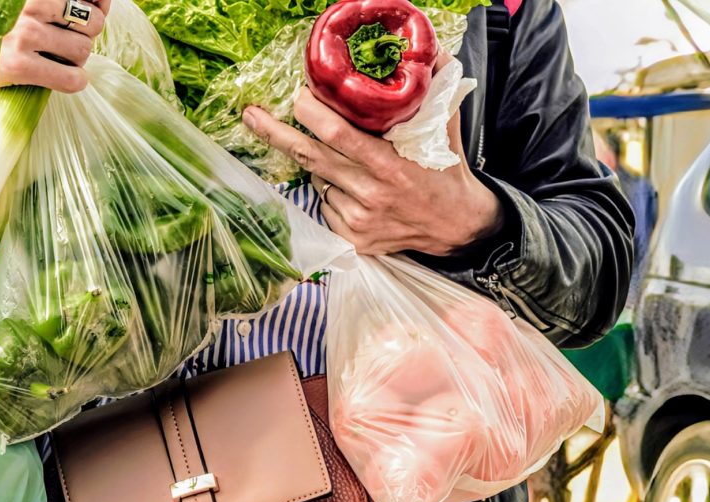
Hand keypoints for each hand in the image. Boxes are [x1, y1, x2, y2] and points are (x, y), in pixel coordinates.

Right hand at [0, 0, 109, 96]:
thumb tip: (69, 1)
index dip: (98, 2)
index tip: (96, 7)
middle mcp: (31, 3)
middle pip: (90, 20)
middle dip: (88, 32)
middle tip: (72, 39)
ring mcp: (26, 34)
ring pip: (83, 49)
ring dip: (79, 57)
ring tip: (63, 59)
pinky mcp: (19, 66)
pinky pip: (70, 78)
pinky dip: (75, 81)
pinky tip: (65, 79)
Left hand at [243, 85, 503, 256]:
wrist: (458, 227)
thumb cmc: (447, 172)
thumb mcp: (445, 129)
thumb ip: (434, 93)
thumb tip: (431, 54)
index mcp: (390, 166)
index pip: (338, 136)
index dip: (311, 115)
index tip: (297, 98)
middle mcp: (371, 195)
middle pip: (311, 158)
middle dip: (277, 134)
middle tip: (252, 115)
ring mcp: (359, 221)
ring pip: (317, 181)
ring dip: (318, 165)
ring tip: (346, 161)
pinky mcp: (353, 240)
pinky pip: (324, 205)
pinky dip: (329, 191)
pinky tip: (353, 189)